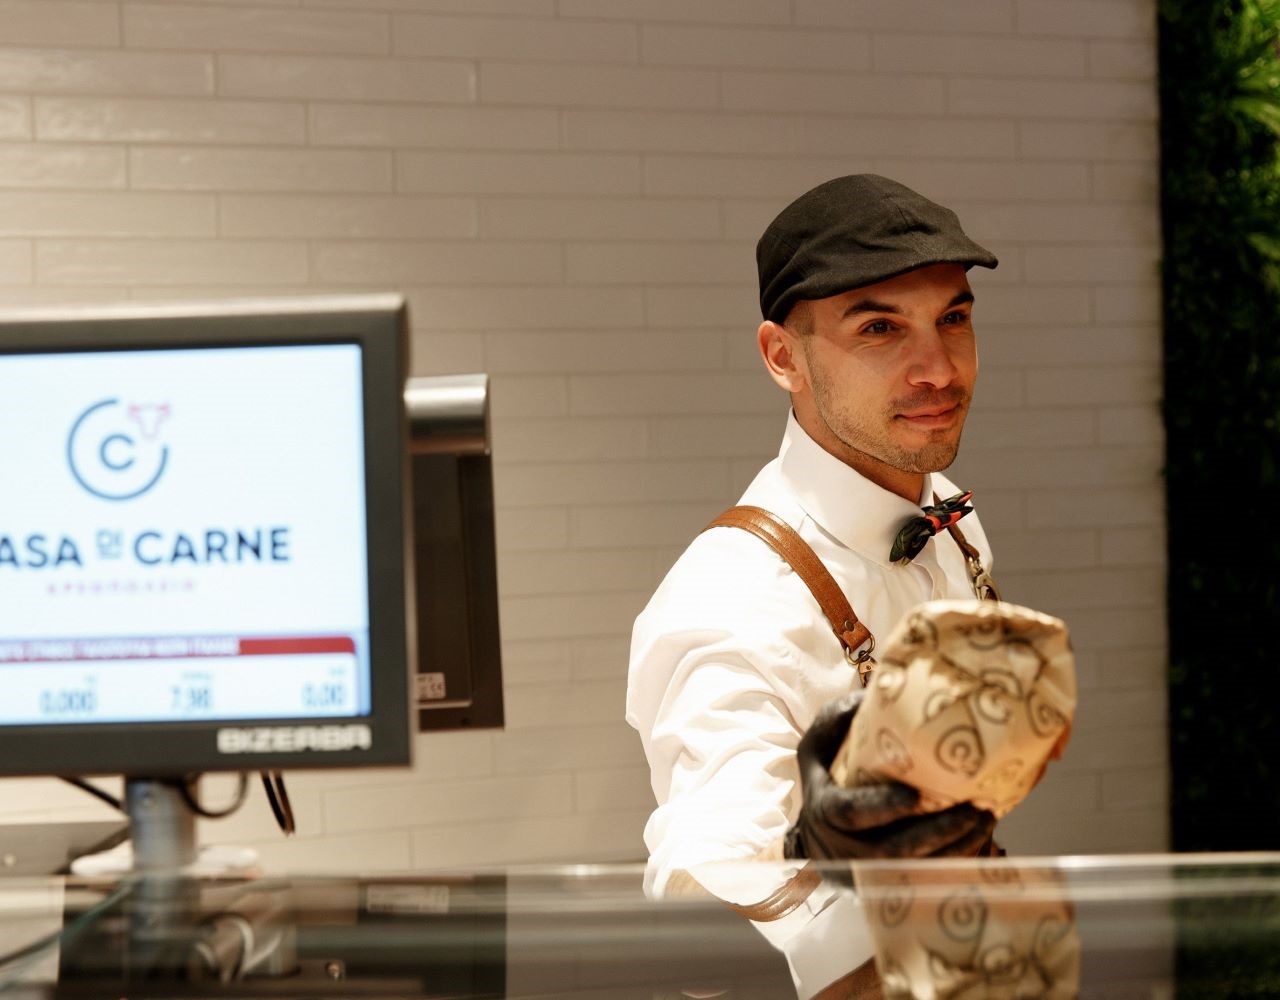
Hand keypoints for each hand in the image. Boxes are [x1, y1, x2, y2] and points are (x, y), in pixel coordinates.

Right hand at [783, 691, 995, 860]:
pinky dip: (957, 861)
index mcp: (826, 810)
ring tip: (986, 819)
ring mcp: (870, 871)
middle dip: (939, 832)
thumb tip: (872, 695)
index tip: (916, 795)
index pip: (852, 812)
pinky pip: (929, 879)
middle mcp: (845, 848)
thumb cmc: (825, 779)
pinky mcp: (891, 882)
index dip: (883, 806)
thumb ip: (837, 720)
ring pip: (917, 869)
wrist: (818, 835)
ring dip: (956, 848)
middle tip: (976, 809)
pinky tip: (981, 839)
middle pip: (895, 849)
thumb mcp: (818, 745)